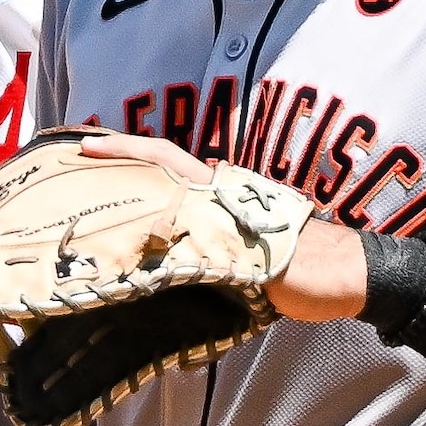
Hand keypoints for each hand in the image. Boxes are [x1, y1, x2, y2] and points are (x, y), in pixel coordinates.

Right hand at [73, 128, 355, 315]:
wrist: (354, 277)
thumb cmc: (315, 267)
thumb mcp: (265, 263)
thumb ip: (225, 256)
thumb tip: (178, 260)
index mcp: (222, 192)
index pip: (163, 158)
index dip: (122, 150)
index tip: (81, 147)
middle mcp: (219, 194)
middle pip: (157, 168)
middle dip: (115, 163)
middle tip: (71, 171)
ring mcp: (227, 211)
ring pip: (170, 193)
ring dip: (133, 191)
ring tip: (92, 204)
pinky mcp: (235, 234)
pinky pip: (186, 220)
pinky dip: (157, 220)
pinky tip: (140, 238)